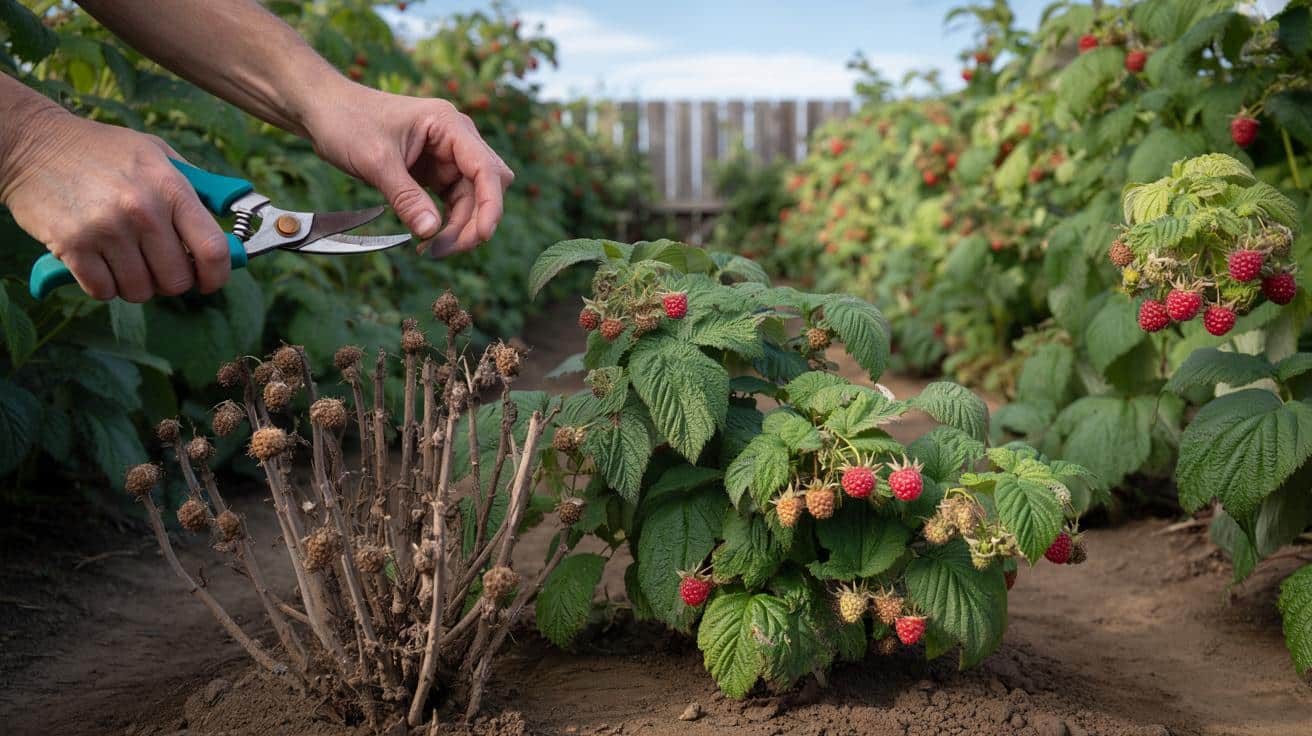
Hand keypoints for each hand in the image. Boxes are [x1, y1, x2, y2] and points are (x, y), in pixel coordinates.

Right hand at [0, 111, 229, 301]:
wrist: (34, 145)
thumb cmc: (102, 151)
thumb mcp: (157, 154)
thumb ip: (196, 188)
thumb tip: (232, 219)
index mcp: (171, 187)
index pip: (213, 250)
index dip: (217, 276)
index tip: (210, 281)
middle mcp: (142, 210)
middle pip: (177, 279)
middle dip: (170, 281)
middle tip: (157, 265)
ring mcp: (106, 229)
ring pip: (140, 290)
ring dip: (135, 284)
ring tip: (124, 258)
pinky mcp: (72, 246)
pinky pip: (103, 291)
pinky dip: (103, 286)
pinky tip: (98, 262)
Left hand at [305, 85, 513, 257]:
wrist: (322, 110)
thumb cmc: (346, 121)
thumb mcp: (375, 161)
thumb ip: (406, 197)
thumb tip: (431, 231)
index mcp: (448, 125)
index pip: (486, 168)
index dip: (490, 204)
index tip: (482, 235)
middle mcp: (455, 139)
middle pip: (485, 186)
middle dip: (475, 220)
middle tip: (445, 249)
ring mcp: (446, 155)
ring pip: (471, 199)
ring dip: (459, 226)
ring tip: (431, 250)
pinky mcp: (434, 170)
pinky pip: (452, 201)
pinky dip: (445, 221)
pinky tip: (427, 237)